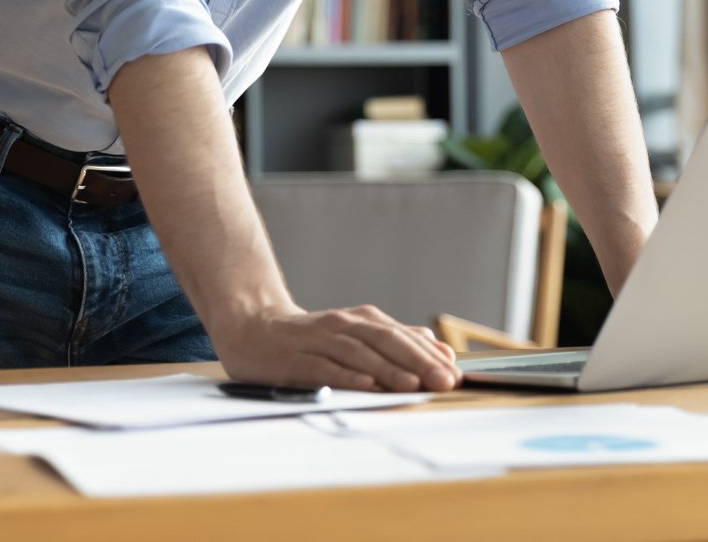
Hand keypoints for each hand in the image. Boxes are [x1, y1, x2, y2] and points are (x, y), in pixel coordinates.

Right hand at [214, 304, 461, 392]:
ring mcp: (318, 340)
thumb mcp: (356, 335)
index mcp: (362, 321)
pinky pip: (324, 367)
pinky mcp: (295, 358)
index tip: (455, 374)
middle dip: (417, 361)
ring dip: (387, 369)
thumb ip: (395, 340)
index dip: (430, 354)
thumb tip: (438, 348)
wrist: (252, 329)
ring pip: (358, 353)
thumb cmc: (310, 339)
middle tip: (444, 381)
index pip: (402, 336)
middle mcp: (343, 325)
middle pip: (386, 341)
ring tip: (412, 385)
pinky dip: (346, 376)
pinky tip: (365, 386)